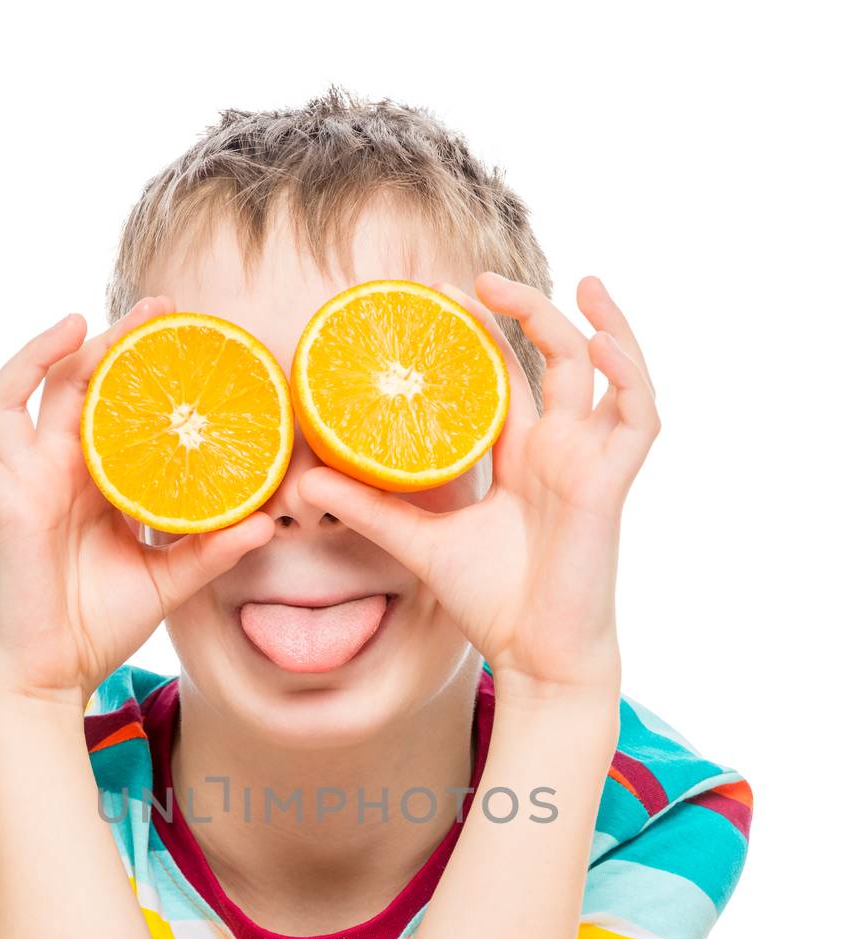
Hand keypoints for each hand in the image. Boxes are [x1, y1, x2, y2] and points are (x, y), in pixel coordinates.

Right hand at [0, 298, 275, 708]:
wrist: (56, 674)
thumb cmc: (100, 623)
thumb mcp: (170, 580)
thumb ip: (213, 550)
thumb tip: (268, 521)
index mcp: (96, 480)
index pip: (116, 406)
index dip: (141, 369)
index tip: (184, 335)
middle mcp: (57, 470)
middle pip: (73, 384)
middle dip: (109, 342)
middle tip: (157, 311)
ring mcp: (26, 482)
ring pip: (18, 396)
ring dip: (40, 353)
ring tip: (76, 322)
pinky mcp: (6, 505)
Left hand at [298, 274, 660, 702]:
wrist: (534, 656)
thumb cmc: (491, 603)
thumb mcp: (419, 544)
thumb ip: (370, 508)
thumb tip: (303, 481)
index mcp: (521, 457)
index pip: (507, 376)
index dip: (483, 331)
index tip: (443, 294)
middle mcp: (560, 449)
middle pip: (555, 356)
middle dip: (525, 309)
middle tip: (477, 279)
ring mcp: (589, 461)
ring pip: (608, 370)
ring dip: (598, 322)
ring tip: (579, 282)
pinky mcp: (611, 483)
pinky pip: (638, 416)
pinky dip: (629, 375)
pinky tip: (604, 344)